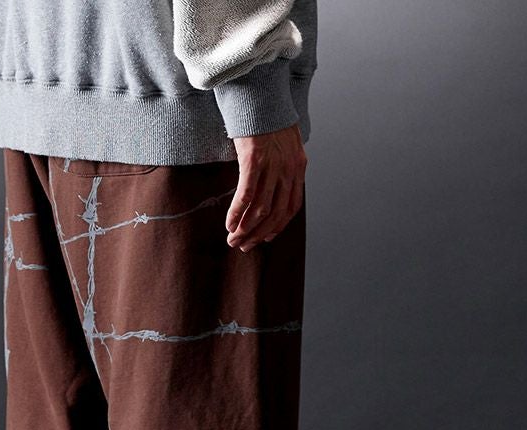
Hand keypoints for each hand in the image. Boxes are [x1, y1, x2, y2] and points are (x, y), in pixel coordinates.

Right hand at [225, 123, 306, 251]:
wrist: (259, 86)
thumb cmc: (264, 113)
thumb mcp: (281, 140)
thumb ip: (281, 161)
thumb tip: (270, 181)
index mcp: (298, 165)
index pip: (292, 206)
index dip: (278, 226)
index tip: (264, 237)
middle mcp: (288, 168)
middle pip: (275, 213)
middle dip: (258, 234)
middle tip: (243, 246)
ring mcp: (272, 164)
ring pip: (260, 208)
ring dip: (245, 229)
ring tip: (232, 240)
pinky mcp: (254, 159)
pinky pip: (246, 194)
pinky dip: (237, 213)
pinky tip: (228, 224)